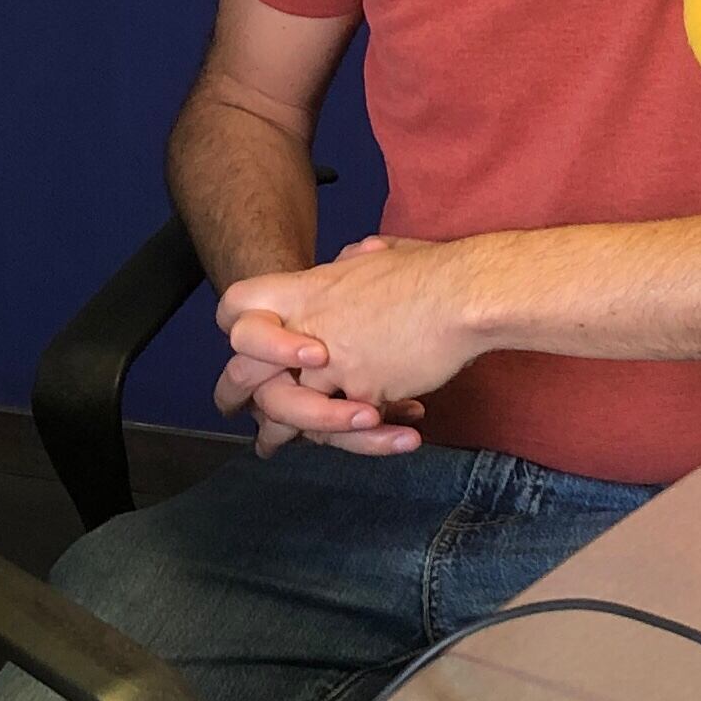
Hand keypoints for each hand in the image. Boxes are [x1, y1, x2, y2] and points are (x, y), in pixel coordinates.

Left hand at [220, 236, 483, 449]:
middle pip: (242, 368)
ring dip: (282, 432)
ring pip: (286, 410)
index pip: (238, 305)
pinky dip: (356, 439)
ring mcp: (331, 364)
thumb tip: (354, 256)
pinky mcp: (360, 393)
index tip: (244, 351)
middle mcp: (307, 327)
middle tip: (236, 411)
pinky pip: (343, 428)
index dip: (235, 330)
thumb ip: (353, 263)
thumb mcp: (377, 255)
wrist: (465, 293)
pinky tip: (365, 439)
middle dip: (235, 396)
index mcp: (306, 289)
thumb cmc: (432, 271)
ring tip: (274, 446)